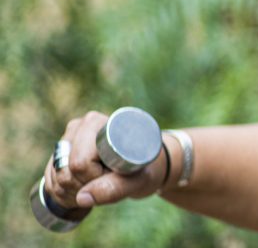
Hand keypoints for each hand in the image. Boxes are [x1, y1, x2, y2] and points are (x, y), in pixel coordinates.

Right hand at [44, 111, 168, 209]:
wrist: (142, 167)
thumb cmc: (143, 170)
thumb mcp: (137, 180)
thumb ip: (114, 189)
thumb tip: (82, 198)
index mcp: (98, 124)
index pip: (80, 163)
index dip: (94, 178)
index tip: (114, 176)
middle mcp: (78, 127)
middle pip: (65, 171)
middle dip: (85, 186)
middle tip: (108, 181)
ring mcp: (66, 140)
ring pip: (56, 179)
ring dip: (75, 192)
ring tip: (99, 184)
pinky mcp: (59, 155)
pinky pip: (51, 182)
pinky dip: (65, 194)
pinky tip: (85, 188)